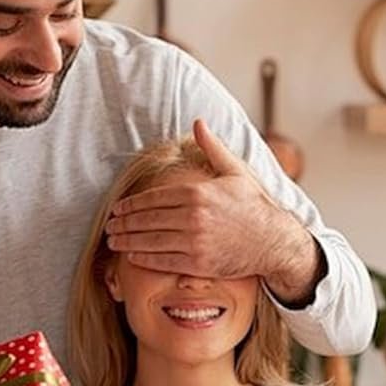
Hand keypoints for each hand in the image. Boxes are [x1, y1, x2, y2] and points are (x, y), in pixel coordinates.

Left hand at [106, 120, 320, 303]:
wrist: (276, 241)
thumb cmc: (254, 205)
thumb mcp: (235, 171)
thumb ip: (212, 147)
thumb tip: (198, 122)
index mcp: (197, 192)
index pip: (153, 197)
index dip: (131, 204)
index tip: (117, 208)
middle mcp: (193, 216)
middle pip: (147, 219)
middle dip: (124, 223)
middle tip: (109, 225)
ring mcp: (196, 241)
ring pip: (151, 241)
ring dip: (128, 241)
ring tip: (114, 240)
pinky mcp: (200, 264)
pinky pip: (165, 261)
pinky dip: (146, 258)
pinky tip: (133, 256)